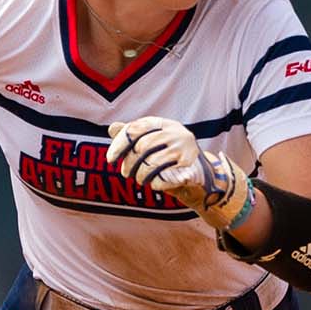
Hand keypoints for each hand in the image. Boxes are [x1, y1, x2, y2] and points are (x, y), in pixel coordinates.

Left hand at [107, 117, 251, 229]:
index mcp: (164, 124)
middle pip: (141, 147)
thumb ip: (134, 136)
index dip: (120, 144)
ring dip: (140, 176)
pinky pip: (162, 178)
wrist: (201, 176)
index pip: (135, 129)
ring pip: (150, 163)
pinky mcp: (190, 168)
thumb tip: (112, 128)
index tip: (110, 159)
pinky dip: (154, 184)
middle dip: (129, 163)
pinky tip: (155, 185)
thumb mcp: (153, 144)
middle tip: (127, 174)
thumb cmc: (170, 158)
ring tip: (140, 180)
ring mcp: (184, 149)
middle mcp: (175, 132)